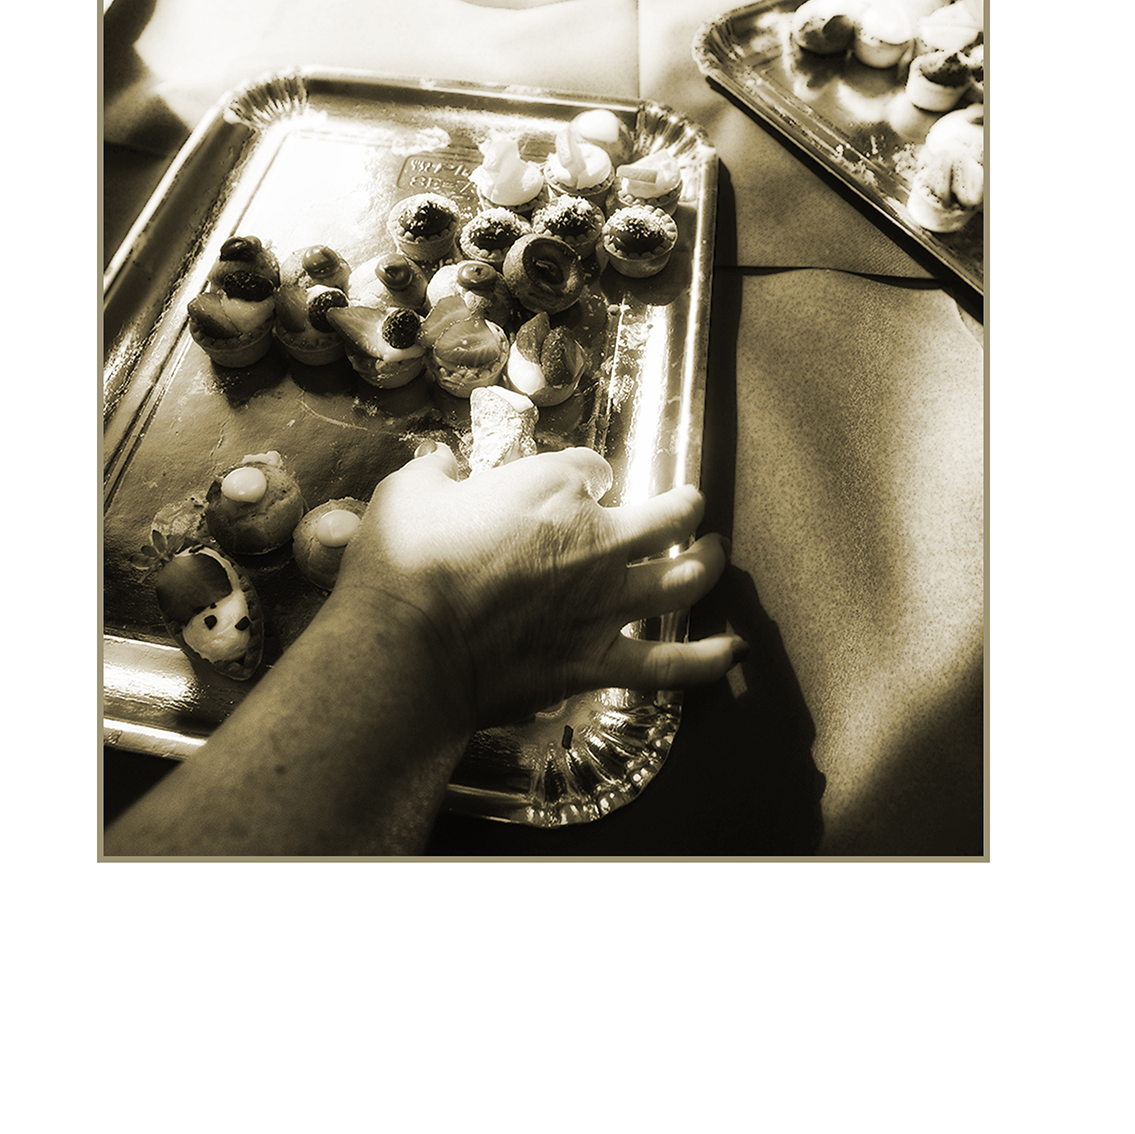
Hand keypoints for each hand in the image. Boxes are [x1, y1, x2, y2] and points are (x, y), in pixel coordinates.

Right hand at [335, 444, 742, 728]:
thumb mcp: (408, 491)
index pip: (591, 468)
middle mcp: (595, 540)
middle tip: (689, 507)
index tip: (578, 480)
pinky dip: (705, 661)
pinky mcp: (595, 661)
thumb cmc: (403, 563)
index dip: (585, 473)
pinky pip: (667, 666)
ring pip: (683, 581)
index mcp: (552, 487)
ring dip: (707, 565)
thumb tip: (440, 467)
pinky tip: (731, 653)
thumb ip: (434, 474)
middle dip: (684, 508)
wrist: (406, 645)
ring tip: (715, 556)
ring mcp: (604, 604)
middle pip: (666, 516)